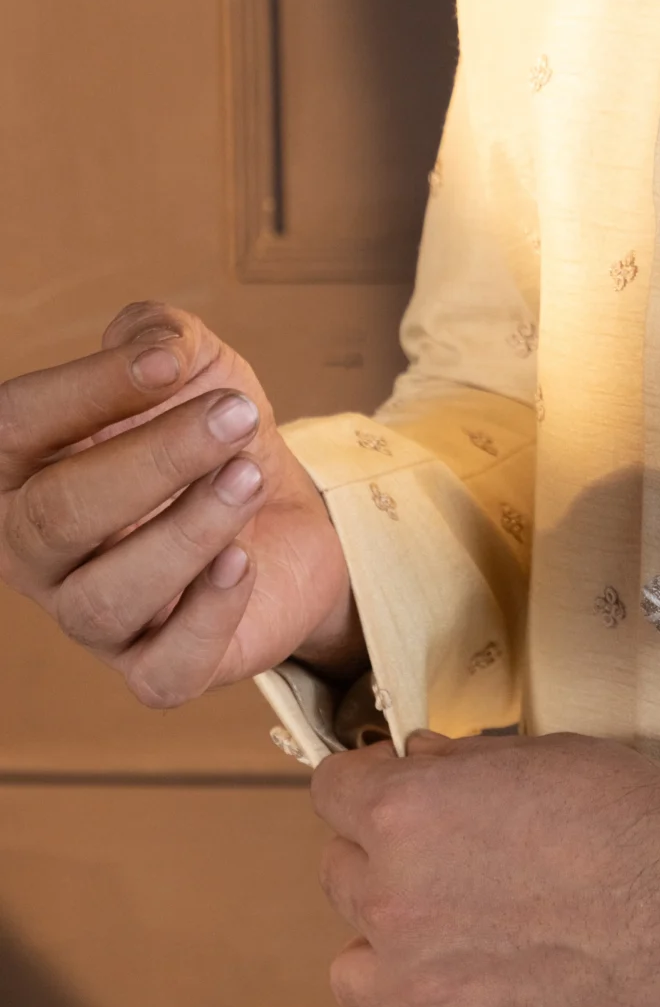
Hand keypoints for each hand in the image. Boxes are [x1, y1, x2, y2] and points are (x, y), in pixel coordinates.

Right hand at [0, 300, 360, 705]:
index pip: (13, 427)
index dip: (87, 388)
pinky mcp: (157, 670)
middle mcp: (37, 552)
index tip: (169, 361)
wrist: (285, 508)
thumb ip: (160, 336)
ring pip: (106, 598)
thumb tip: (153, 349)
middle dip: (154, 459)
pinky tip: (241, 561)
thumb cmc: (211, 435)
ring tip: (247, 477)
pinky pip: (163, 668)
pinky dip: (206, 614)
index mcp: (23, 469)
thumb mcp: (191, 365)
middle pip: (58, 516)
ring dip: (189, 529)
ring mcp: (90, 620)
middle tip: (233, 415)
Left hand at [313, 728, 659, 1006]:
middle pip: (340, 877)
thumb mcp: (546, 754)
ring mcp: (424, 992)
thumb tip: (416, 762)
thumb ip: (460, 763)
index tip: (394, 796)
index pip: (332, 791)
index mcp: (408, 812)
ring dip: (392, 955)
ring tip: (458, 940)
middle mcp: (397, 900)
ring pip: (353, 974)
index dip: (368, 787)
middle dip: (385, 862)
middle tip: (455, 863)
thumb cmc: (639, 820)